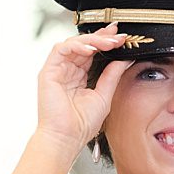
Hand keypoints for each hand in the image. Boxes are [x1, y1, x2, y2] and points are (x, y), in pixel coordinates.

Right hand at [36, 24, 132, 150]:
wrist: (67, 138)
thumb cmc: (82, 124)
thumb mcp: (104, 94)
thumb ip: (113, 75)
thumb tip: (125, 58)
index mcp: (79, 76)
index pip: (92, 52)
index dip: (105, 42)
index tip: (121, 37)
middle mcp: (67, 70)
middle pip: (83, 44)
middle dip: (102, 37)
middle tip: (118, 35)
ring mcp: (57, 70)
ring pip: (73, 43)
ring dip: (92, 40)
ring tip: (109, 43)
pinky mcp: (48, 72)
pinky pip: (60, 50)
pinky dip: (76, 45)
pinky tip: (91, 49)